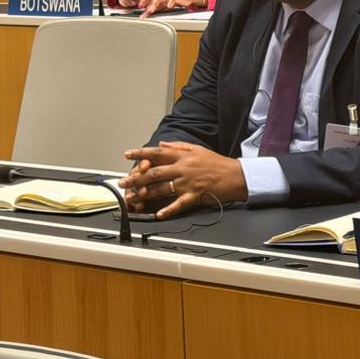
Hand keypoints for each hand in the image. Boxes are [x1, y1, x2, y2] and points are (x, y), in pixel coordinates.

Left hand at [119, 141, 246, 217]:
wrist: (236, 176)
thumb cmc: (218, 163)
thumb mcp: (198, 149)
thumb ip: (178, 146)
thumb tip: (162, 144)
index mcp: (183, 156)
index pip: (158, 152)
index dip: (141, 153)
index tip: (128, 154)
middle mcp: (183, 168)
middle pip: (154, 173)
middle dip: (136, 178)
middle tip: (123, 182)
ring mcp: (188, 183)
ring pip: (162, 188)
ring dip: (145, 194)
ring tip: (132, 198)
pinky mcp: (195, 195)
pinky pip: (179, 204)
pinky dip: (168, 210)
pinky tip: (158, 214)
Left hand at [138, 0, 207, 15]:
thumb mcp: (163, 4)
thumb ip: (155, 8)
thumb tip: (146, 13)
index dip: (142, 0)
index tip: (139, 7)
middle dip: (146, 0)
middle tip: (142, 8)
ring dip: (154, 2)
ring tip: (151, 10)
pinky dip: (170, 1)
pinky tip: (168, 6)